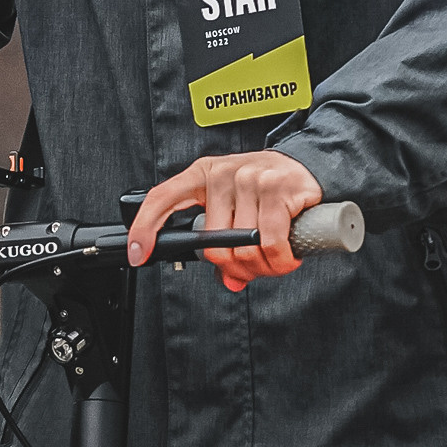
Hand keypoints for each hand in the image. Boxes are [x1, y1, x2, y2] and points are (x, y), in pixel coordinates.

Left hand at [127, 152, 321, 294]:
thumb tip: (230, 281)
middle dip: (237, 268)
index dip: (145, 227)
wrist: (309, 165)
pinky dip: (280, 261)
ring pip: (245, 248)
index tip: (137, 253)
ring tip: (276, 261)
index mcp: (203, 174)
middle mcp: (223, 174)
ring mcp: (249, 179)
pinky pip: (271, 243)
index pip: (163, 198)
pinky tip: (287, 258)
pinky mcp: (277, 188)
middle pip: (214, 245)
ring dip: (264, 267)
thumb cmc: (269, 188)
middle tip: (255, 268)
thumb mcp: (236, 207)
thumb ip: (226, 244)